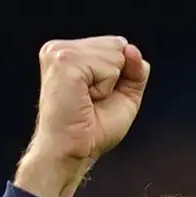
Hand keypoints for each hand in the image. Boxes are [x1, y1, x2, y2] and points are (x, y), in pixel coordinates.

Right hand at [17, 36, 149, 196]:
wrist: (71, 152)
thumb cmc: (91, 130)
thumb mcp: (124, 95)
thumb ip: (135, 69)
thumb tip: (131, 48)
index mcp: (68, 52)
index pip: (116, 44)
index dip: (118, 75)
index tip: (95, 97)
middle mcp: (60, 48)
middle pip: (118, 44)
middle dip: (115, 77)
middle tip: (90, 101)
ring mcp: (60, 52)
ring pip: (115, 54)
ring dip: (109, 84)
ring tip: (86, 100)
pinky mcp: (65, 62)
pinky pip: (109, 67)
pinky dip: (105, 88)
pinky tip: (85, 99)